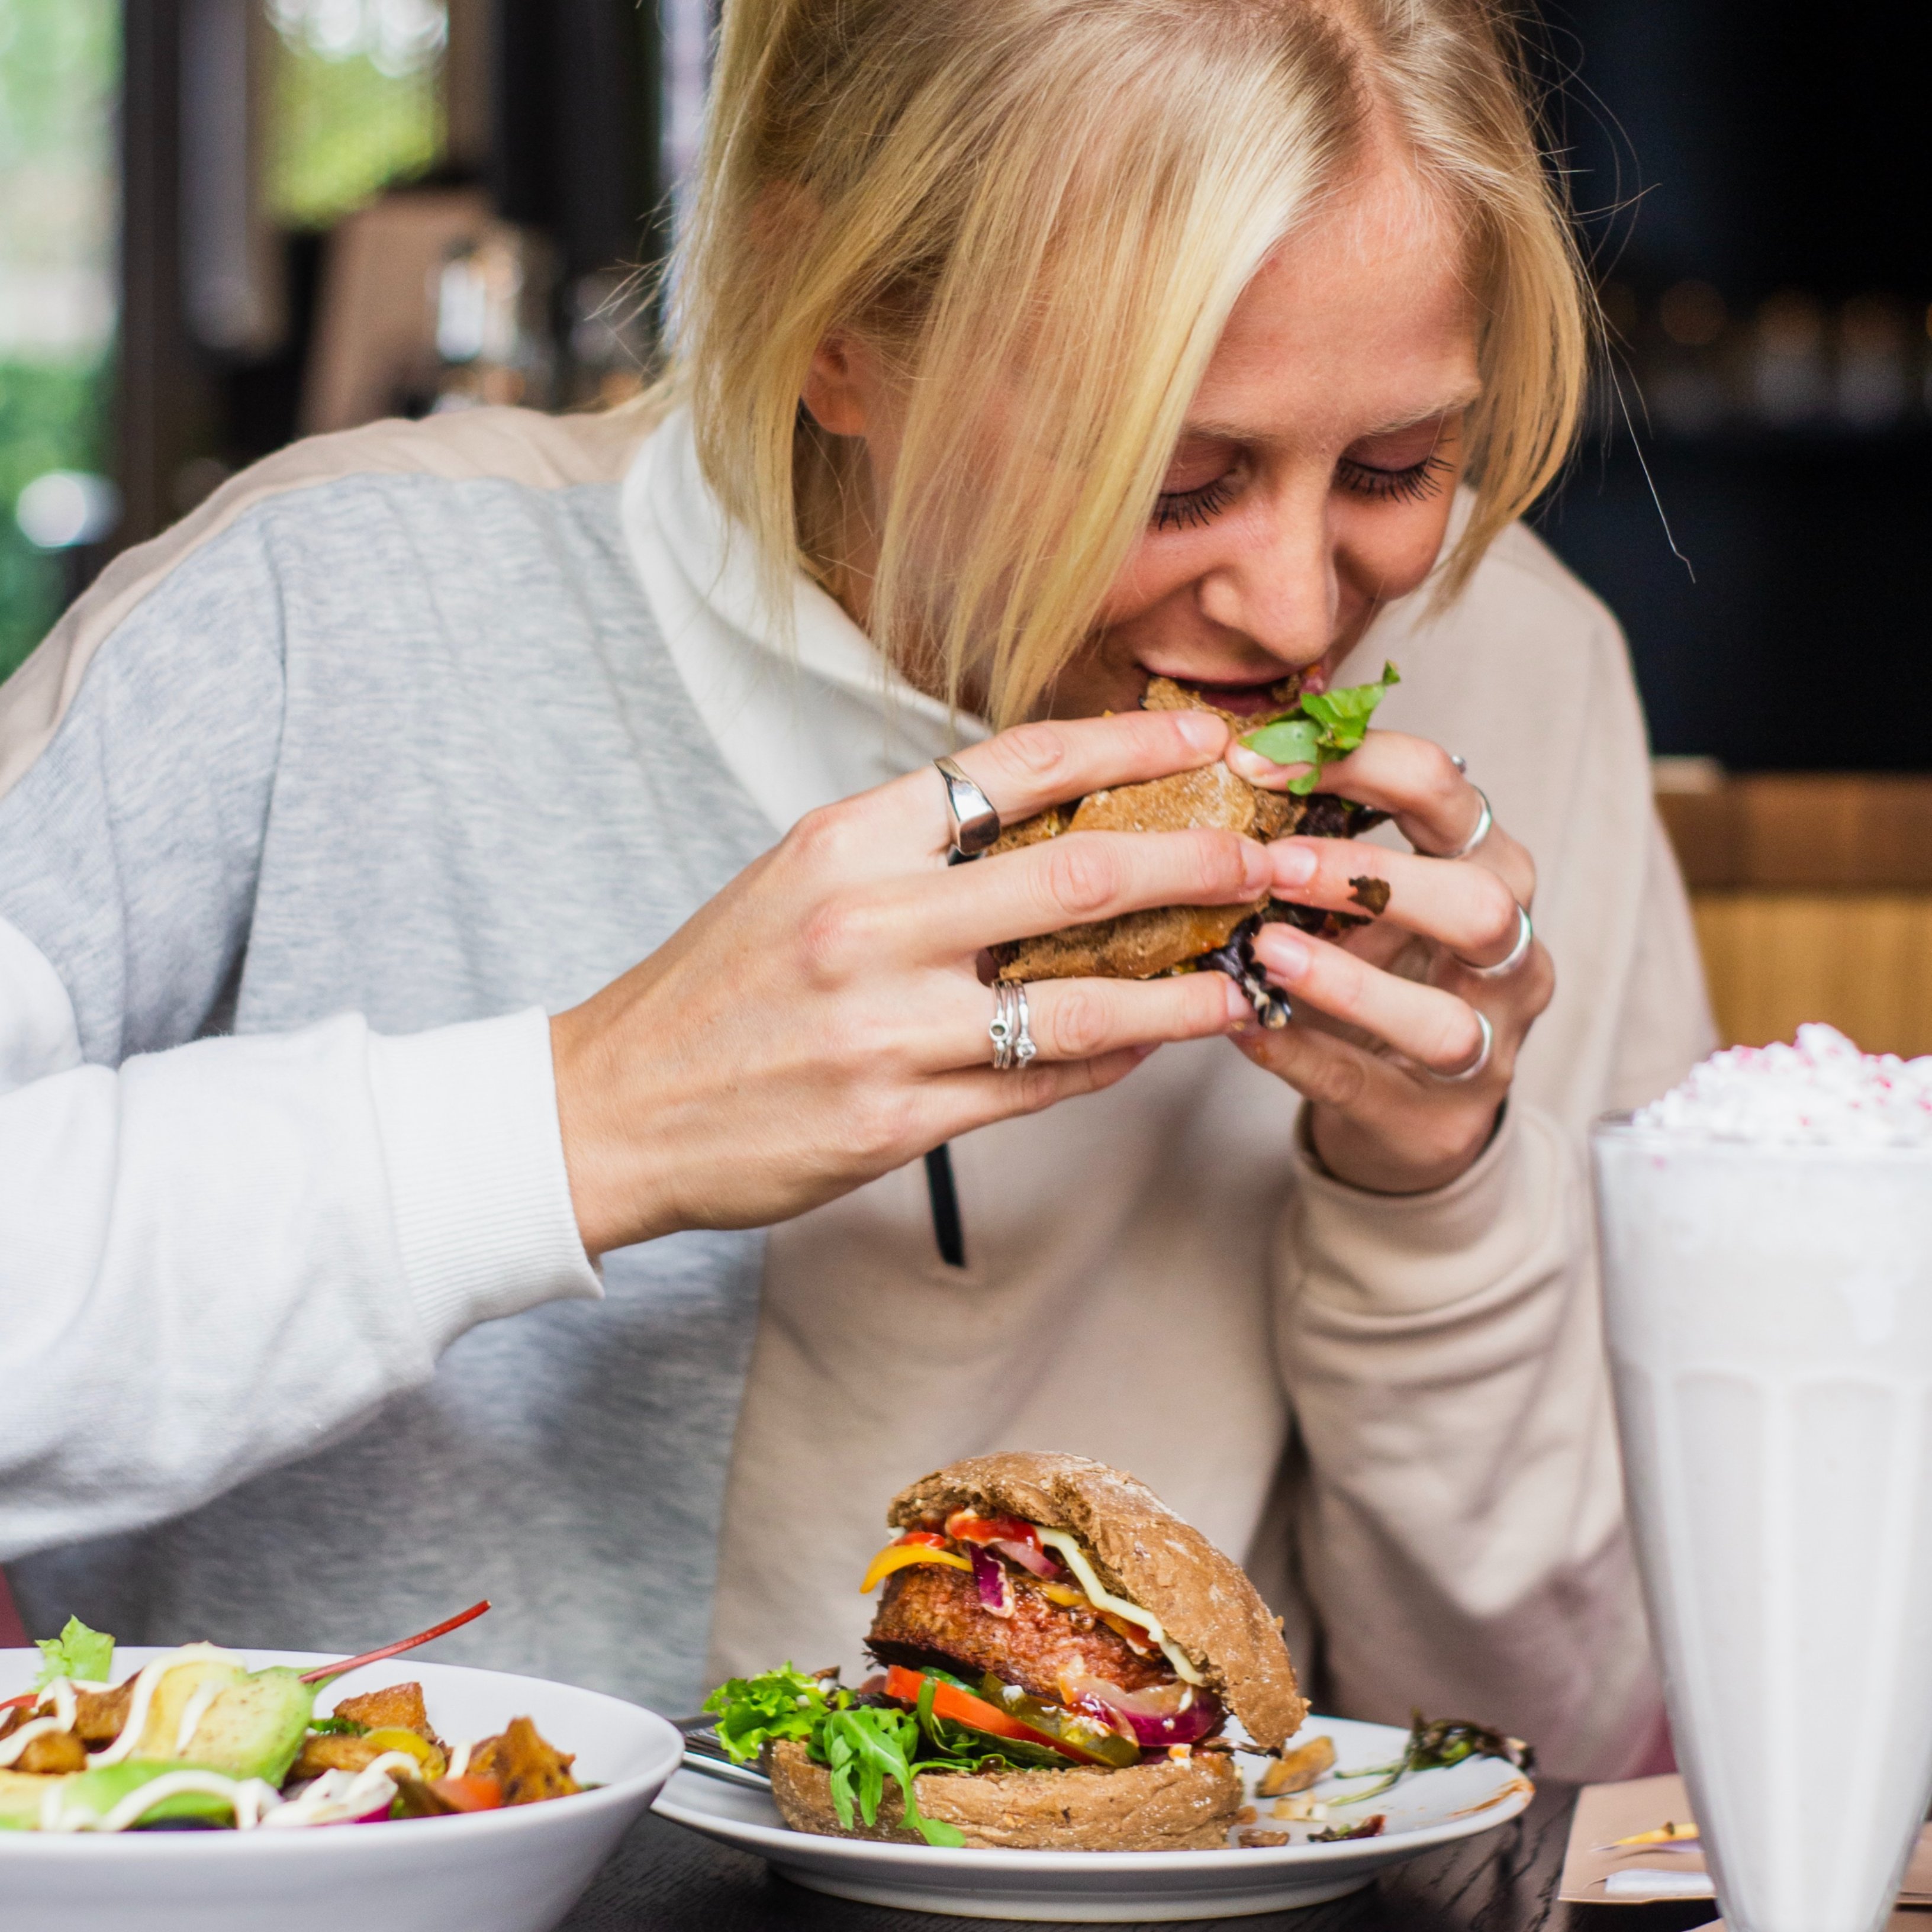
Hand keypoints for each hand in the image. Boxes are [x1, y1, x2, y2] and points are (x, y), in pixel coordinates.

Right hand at [552, 710, 1271, 1254]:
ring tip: (1246, 977)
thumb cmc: (715, 987)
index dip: (1131, 741)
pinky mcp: (895, 1120)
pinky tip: (1152, 1045)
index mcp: (847, 839)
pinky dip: (1110, 1061)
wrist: (612, 1106)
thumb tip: (1048, 828)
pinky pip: (1039, 1085)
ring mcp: (886, 1027)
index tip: (1209, 733)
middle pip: (1080, 874)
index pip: (1017, 763)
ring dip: (1184, 988)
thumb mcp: (798, 880)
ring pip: (1082, 1001)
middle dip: (1199, 860)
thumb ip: (915, 851)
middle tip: (1272, 857)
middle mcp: (870, 921)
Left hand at [1224, 731, 1551, 1194]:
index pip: (1448, 791)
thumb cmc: (1380, 972)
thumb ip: (1319, 839)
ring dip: (1347, 982)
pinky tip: (1245, 1025)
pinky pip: (1368, 1086)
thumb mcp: (1364, 898)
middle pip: (1479, 903)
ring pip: (1441, 1019)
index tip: (1259, 762)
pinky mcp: (1437, 1122)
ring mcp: (1488, 1047)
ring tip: (1264, 951)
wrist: (1408, 1110)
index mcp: (1490, 868)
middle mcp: (1510, 955)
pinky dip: (1302, 1055)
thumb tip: (1234, 763)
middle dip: (1374, 877)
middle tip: (1274, 865)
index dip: (1360, 763)